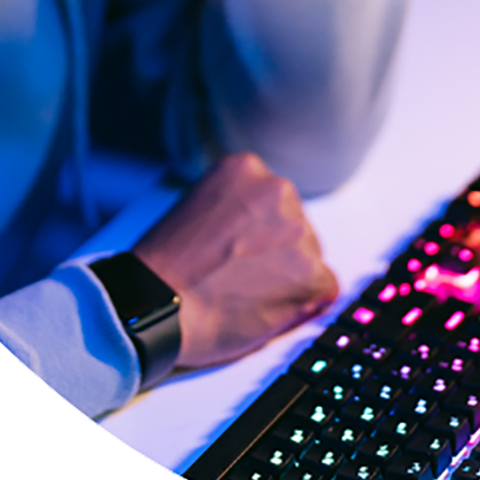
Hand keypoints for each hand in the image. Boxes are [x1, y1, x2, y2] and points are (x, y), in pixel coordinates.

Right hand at [131, 152, 338, 368]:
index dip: (256, 235)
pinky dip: (301, 305)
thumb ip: (236, 208)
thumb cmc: (164, 268)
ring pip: (309, 258)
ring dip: (288, 279)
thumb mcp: (198, 208)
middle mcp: (277, 190)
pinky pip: (323, 290)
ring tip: (244, 297)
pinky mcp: (310, 273)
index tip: (238, 253)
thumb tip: (261, 233)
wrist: (155, 305)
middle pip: (293, 227)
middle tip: (239, 279)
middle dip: (275, 254)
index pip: (271, 202)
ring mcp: (297, 231)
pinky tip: (263, 311)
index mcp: (246, 169)